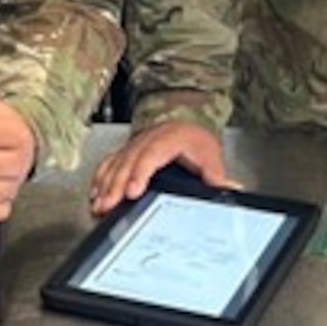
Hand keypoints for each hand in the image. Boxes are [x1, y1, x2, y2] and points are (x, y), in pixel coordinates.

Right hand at [87, 121, 236, 214]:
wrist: (185, 121)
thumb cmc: (195, 139)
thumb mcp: (210, 155)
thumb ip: (216, 175)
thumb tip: (231, 189)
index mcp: (169, 137)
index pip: (151, 154)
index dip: (140, 173)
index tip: (133, 191)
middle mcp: (148, 139)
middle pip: (128, 161)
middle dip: (116, 184)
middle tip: (108, 204)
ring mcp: (134, 144)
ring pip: (115, 162)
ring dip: (105, 184)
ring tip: (99, 204)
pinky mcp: (125, 150)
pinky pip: (109, 162)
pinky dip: (100, 178)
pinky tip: (95, 193)